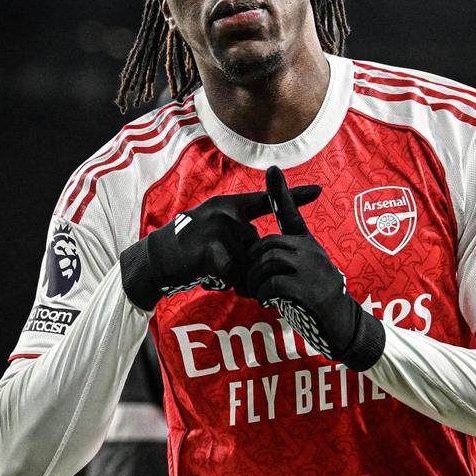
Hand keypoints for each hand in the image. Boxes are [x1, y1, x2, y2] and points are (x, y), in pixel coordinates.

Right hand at [120, 183, 319, 309]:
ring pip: (248, 265)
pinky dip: (222, 283)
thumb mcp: (210, 225)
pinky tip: (204, 275)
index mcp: (229, 205)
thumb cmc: (186, 246)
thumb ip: (236, 229)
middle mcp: (227, 213)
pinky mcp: (213, 253)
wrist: (155, 260)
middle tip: (217, 265)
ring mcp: (220, 231)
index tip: (319, 191)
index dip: (293, 196)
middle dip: (247, 267)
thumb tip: (261, 250)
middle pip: (258, 248)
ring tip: (208, 268)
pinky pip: (234, 278)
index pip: (266, 200)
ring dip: (235, 277)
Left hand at [244, 166, 384, 370]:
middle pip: (267, 244)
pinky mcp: (308, 290)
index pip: (291, 213)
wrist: (344, 326)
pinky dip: (264, 293)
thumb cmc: (319, 301)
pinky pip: (273, 283)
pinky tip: (267, 301)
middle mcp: (311, 252)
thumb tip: (264, 256)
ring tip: (257, 293)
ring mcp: (311, 269)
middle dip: (251, 263)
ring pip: (268, 262)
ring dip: (255, 280)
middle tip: (248, 282)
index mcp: (308, 245)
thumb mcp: (305, 274)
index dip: (281, 192)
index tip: (272, 169)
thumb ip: (287, 261)